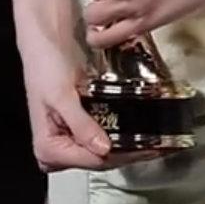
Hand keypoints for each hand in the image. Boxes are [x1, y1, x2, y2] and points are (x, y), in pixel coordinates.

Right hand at [22, 42, 171, 171]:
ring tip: (155, 140)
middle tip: (159, 145)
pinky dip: (122, 135)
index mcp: (47, 148)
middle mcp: (57, 151)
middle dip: (130, 153)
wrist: (45, 42)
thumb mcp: (62, 95)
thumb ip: (81, 124)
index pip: (93, 161)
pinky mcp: (80, 130)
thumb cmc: (45, 64)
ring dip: (130, 146)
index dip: (122, 156)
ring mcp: (69, 142)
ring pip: (105, 153)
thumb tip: (103, 149)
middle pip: (101, 160)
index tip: (148, 149)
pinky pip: (104, 138)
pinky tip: (140, 132)